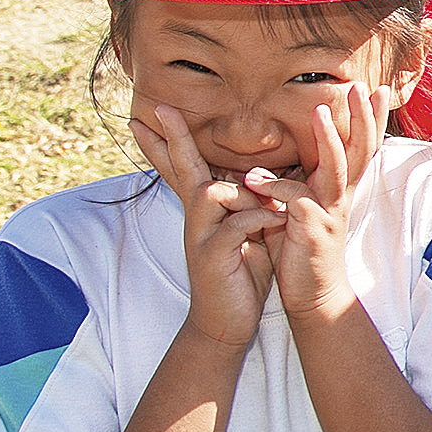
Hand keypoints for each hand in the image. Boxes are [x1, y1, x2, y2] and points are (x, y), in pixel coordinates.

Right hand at [130, 104, 282, 347]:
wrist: (228, 321)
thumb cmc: (242, 272)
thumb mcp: (251, 230)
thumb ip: (253, 202)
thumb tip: (264, 174)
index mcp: (206, 210)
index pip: (186, 167)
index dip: (169, 142)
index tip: (153, 113)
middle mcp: (196, 218)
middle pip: (183, 169)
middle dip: (174, 139)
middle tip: (159, 109)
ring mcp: (200, 236)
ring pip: (213, 192)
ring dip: (246, 193)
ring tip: (273, 209)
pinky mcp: (211, 256)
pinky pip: (235, 224)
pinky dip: (259, 220)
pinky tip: (277, 223)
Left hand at [239, 82, 386, 322]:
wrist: (311, 293)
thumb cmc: (303, 247)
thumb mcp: (303, 206)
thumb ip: (296, 179)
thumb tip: (277, 157)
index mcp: (341, 187)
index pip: (361, 145)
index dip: (371, 118)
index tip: (379, 88)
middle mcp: (341, 195)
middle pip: (359, 150)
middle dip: (361, 117)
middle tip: (360, 86)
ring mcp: (329, 211)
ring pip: (334, 169)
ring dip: (327, 139)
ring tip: (318, 111)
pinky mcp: (310, 229)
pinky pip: (295, 201)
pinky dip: (274, 188)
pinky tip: (253, 179)